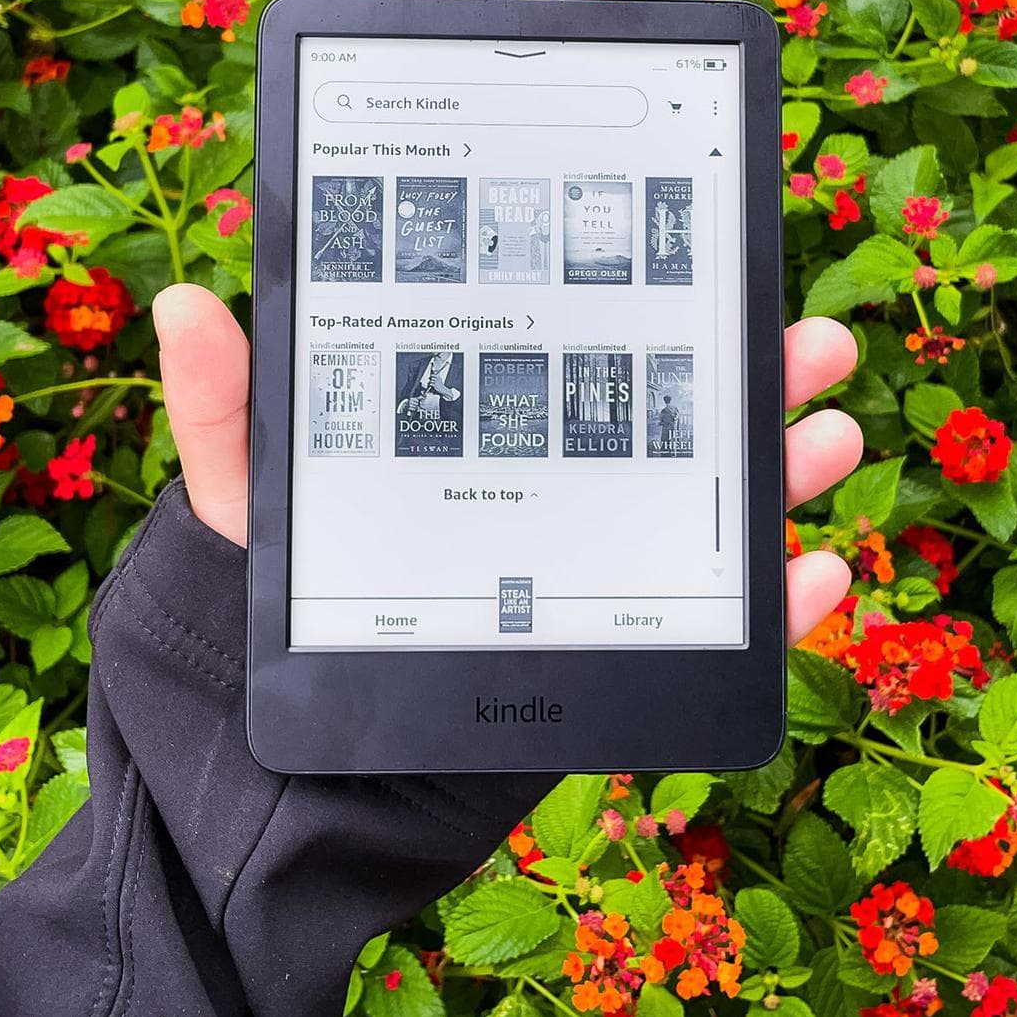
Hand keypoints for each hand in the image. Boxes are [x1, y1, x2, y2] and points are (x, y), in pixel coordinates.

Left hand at [153, 285, 861, 643]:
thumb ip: (230, 408)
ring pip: (715, 510)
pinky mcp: (618, 647)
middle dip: (749, 376)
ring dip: (784, 469)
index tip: (709, 256)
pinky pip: (720, 630)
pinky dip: (783, 610)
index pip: (586, 352)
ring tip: (828, 429)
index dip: (655, 308)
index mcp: (497, 430)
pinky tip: (818, 573)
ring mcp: (599, 570)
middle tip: (808, 339)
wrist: (309, 761)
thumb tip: (188, 300)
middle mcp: (562, 490)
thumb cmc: (288, 606)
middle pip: (673, 420)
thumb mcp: (255, 497)